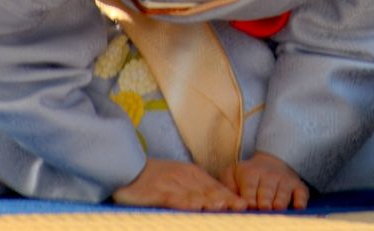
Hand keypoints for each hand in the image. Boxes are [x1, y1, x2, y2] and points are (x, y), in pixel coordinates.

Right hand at [113, 158, 248, 210]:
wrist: (128, 166)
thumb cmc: (154, 176)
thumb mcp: (178, 178)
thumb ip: (194, 188)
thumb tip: (214, 201)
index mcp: (193, 175)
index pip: (216, 187)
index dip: (230, 197)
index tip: (244, 206)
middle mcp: (187, 178)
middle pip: (211, 191)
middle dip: (227, 200)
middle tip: (242, 207)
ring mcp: (174, 184)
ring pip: (197, 195)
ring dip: (212, 201)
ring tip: (225, 207)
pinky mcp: (160, 192)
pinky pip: (176, 199)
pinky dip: (187, 203)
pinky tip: (196, 208)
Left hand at [219, 151, 309, 210]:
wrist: (271, 162)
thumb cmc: (247, 175)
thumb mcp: (232, 174)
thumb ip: (227, 187)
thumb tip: (227, 204)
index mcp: (250, 173)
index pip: (249, 189)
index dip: (249, 201)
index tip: (249, 208)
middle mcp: (269, 176)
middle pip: (267, 193)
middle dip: (264, 204)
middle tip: (263, 210)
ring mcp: (285, 181)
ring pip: (283, 196)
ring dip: (279, 205)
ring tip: (275, 210)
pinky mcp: (299, 186)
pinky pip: (301, 195)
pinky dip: (300, 202)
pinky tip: (297, 208)